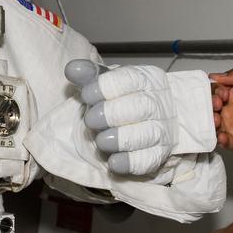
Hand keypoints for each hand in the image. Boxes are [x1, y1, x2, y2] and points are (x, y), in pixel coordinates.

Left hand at [65, 60, 177, 175]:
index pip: (128, 79)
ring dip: (120, 139)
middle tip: (90, 120)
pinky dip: (130, 162)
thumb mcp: (108, 81)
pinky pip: (148, 160)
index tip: (86, 95)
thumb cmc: (125, 97)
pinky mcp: (158, 154)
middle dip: (111, 114)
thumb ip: (90, 75)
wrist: (160, 117)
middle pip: (139, 107)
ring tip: (101, 141)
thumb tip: (71, 69)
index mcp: (144, 79)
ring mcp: (160, 130)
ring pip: (145, 134)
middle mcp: (155, 103)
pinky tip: (113, 163)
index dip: (105, 87)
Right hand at [210, 66, 232, 169]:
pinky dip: (218, 139)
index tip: (218, 95)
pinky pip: (222, 141)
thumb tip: (217, 75)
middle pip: (211, 106)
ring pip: (213, 123)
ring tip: (216, 121)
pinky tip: (222, 137)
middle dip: (207, 106)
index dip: (213, 91)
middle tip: (215, 107)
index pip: (217, 89)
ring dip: (209, 122)